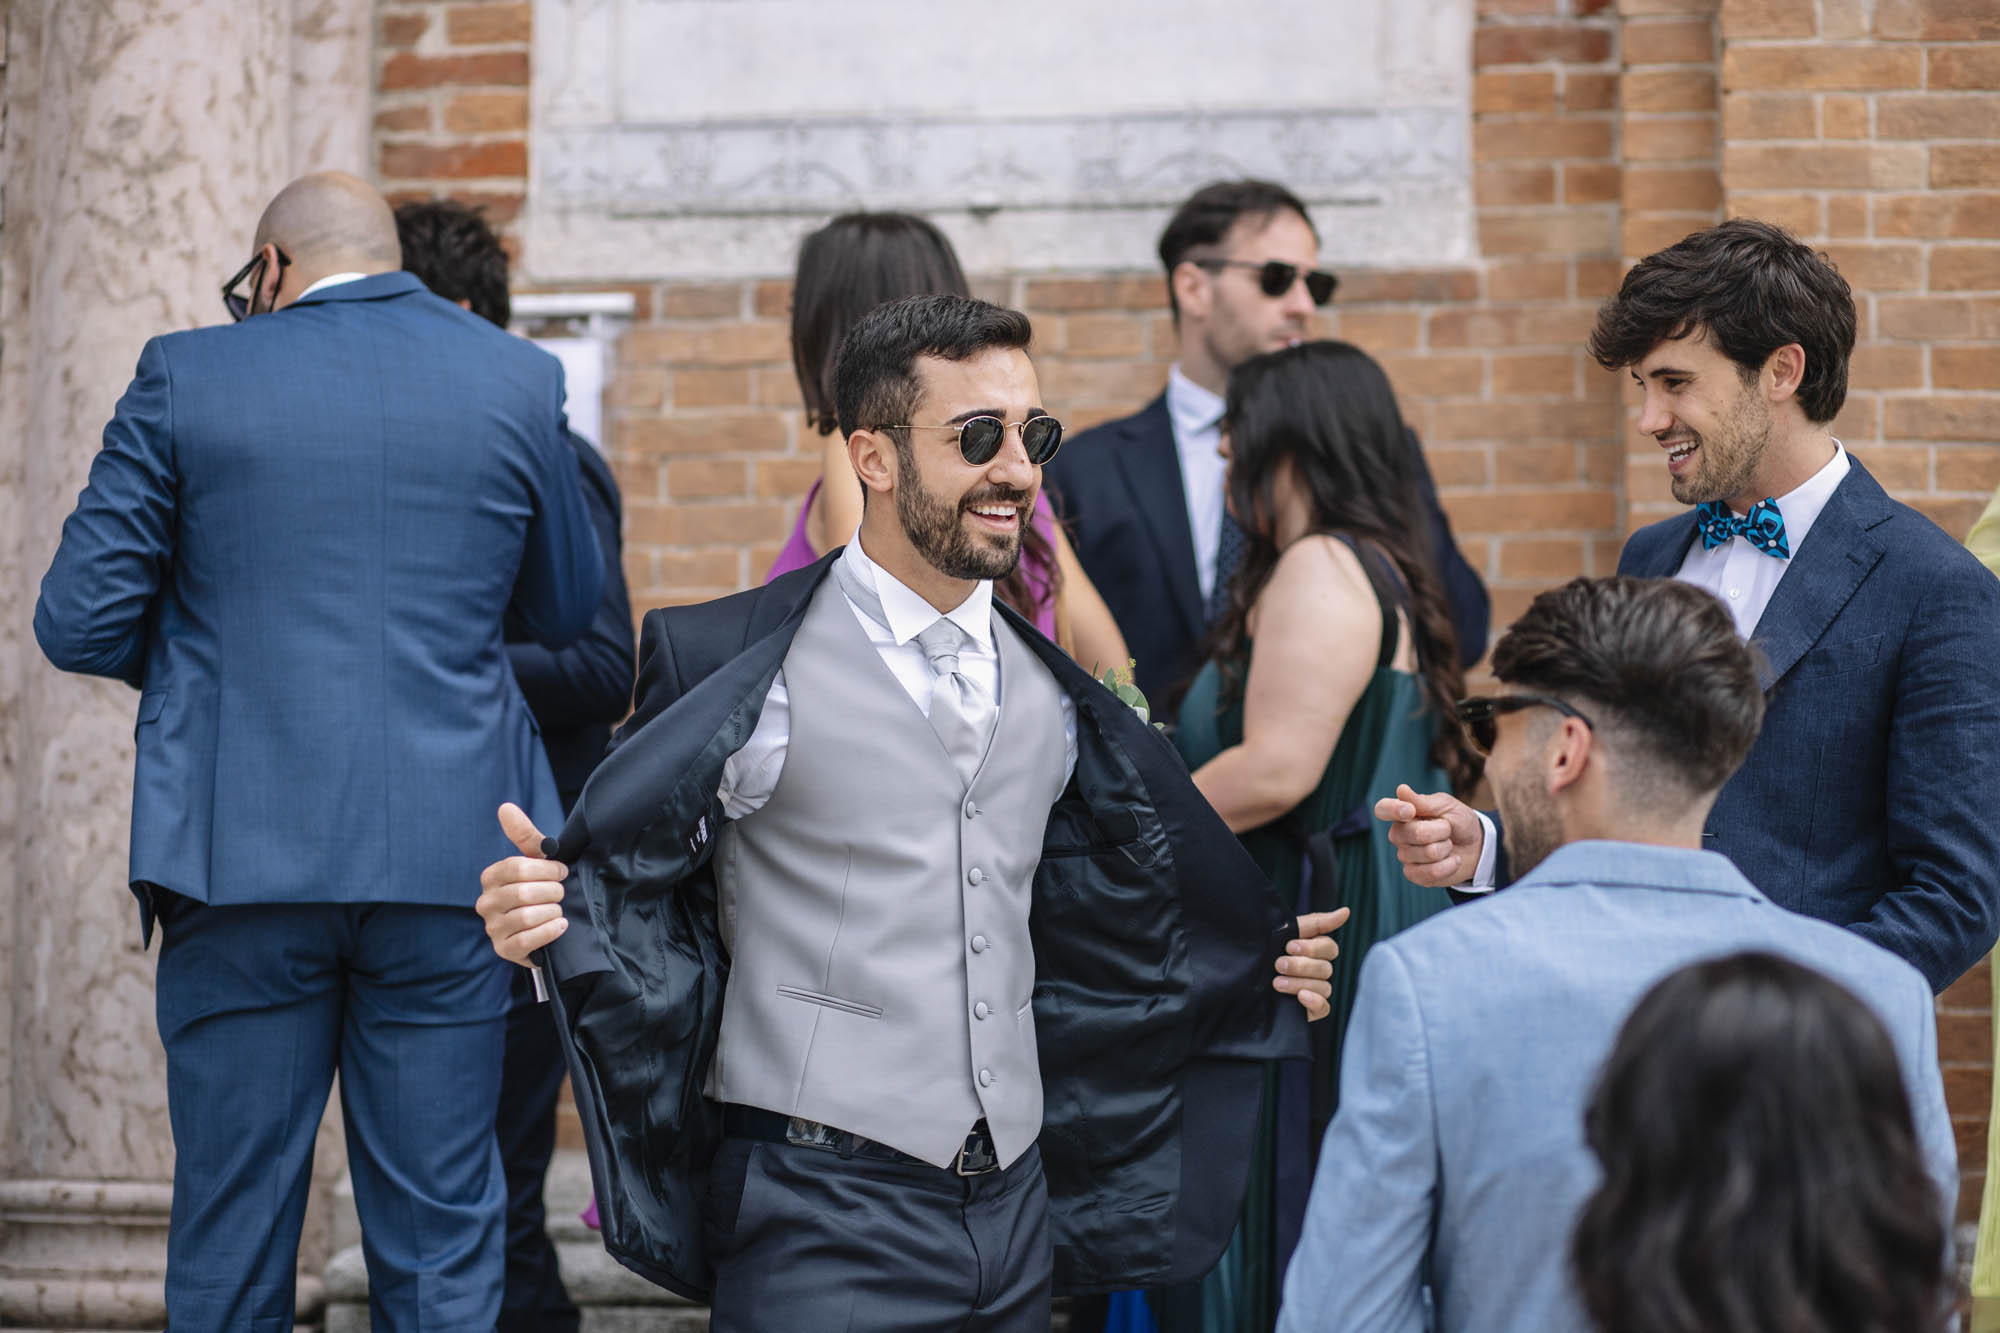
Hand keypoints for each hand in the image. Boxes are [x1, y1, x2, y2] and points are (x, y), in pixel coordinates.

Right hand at [476, 803, 569, 966]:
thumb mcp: (536, 860)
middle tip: (561, 893)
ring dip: (552, 911)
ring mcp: (492, 928)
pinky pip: (528, 940)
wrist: (548, 926)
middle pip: (522, 892)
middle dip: (552, 891)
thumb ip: (524, 835)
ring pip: (526, 916)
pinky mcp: (503, 950)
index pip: (517, 868)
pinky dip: (549, 931)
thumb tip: (505, 807)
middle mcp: (485, 902)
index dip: (546, 869)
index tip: (562, 871)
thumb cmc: (541, 887)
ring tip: (558, 910)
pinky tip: (560, 925)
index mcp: (490, 877)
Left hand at [1276, 908, 1349, 1020]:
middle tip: (1279, 964)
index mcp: (1314, 950)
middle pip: (1325, 968)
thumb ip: (1316, 923)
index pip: (1329, 948)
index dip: (1313, 948)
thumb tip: (1346, 911)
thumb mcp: (1285, 931)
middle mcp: (1317, 970)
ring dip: (1300, 983)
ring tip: (1277, 983)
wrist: (1241, 977)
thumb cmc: (1265, 950)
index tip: (1290, 946)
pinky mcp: (1310, 1010)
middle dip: (1301, 966)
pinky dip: (1315, 1001)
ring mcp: (1315, 990)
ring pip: (1324, 987)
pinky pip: (1324, 1008)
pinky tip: (1301, 997)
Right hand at [1374, 783, 1483, 887]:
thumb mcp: (1447, 806)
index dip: (1392, 810)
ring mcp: (1405, 855)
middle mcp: (1399, 834)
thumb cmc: (1459, 821)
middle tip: (1448, 829)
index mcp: (1403, 812)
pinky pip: (1430, 873)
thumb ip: (1424, 802)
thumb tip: (1400, 790)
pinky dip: (1448, 866)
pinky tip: (1452, 860)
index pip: (1383, 809)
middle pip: (1413, 833)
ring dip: (1446, 848)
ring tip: (1448, 845)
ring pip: (1427, 853)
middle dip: (1441, 831)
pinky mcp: (1414, 874)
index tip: (1410, 811)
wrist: (1475, 846)